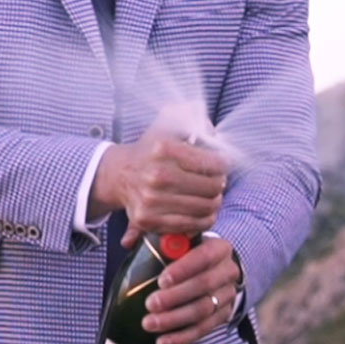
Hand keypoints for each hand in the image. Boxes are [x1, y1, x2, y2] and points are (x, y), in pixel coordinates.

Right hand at [90, 118, 228, 246]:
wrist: (120, 174)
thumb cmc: (151, 150)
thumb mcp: (167, 125)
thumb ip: (193, 118)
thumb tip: (213, 132)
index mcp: (163, 149)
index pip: (213, 162)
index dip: (224, 164)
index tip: (222, 164)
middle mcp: (156, 175)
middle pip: (212, 187)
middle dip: (219, 183)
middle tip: (216, 181)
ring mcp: (151, 200)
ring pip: (205, 208)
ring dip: (214, 202)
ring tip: (209, 195)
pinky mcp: (148, 220)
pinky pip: (191, 225)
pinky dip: (203, 219)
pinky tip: (202, 210)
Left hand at [139, 235, 241, 343]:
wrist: (216, 267)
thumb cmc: (189, 251)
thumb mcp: (177, 239)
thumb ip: (155, 237)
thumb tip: (128, 241)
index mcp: (218, 248)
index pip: (204, 257)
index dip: (183, 270)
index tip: (161, 281)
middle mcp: (227, 271)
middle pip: (203, 286)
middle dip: (175, 298)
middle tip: (150, 304)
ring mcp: (227, 295)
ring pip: (203, 310)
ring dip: (175, 320)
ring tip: (150, 323)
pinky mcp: (223, 316)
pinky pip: (204, 330)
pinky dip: (182, 338)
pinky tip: (163, 342)